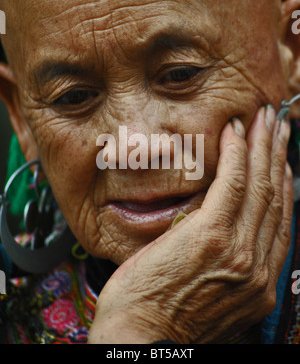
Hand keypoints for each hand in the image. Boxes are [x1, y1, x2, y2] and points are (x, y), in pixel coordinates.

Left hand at [88, 106, 293, 343]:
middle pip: (275, 197)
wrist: (142, 340)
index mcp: (258, 282)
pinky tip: (236, 133)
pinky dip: (237, 155)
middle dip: (278, 155)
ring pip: (259, 186)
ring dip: (263, 147)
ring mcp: (238, 251)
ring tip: (265, 119)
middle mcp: (257, 266)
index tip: (279, 158)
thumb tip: (223, 227)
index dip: (281, 183)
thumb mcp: (208, 294)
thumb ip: (225, 262)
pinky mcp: (211, 235)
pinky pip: (232, 184)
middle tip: (278, 126)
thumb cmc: (164, 316)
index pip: (278, 220)